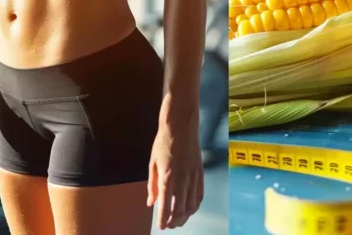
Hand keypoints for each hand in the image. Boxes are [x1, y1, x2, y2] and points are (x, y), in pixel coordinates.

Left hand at [147, 108, 203, 229]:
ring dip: (185, 216)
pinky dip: (195, 205)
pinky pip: (200, 195)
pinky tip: (190, 209)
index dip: (163, 219)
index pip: (165, 206)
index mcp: (167, 177)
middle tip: (169, 225)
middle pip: (180, 209)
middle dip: (174, 221)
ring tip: (179, 220)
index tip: (161, 226)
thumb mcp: (152, 163)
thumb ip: (152, 185)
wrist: (181, 126)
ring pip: (192, 205)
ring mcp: (193, 176)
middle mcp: (182, 179)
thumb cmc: (163, 142)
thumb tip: (151, 202)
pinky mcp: (200, 173)